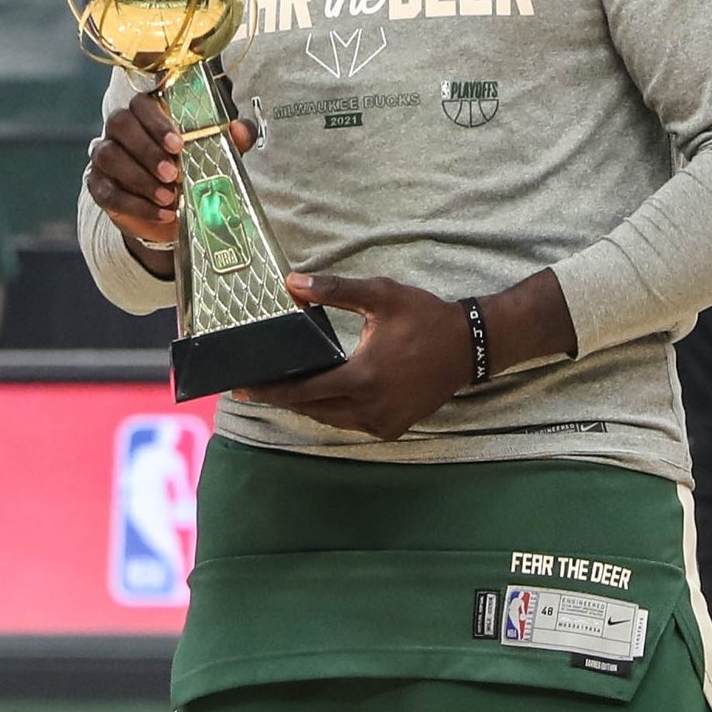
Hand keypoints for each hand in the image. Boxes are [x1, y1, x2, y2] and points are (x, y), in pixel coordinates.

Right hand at [87, 92, 254, 254]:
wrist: (171, 212)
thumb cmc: (190, 171)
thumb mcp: (213, 154)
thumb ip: (229, 139)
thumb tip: (241, 129)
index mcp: (146, 114)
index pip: (141, 103)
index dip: (157, 121)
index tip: (178, 144)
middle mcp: (120, 130)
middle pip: (120, 124)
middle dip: (147, 150)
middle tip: (174, 174)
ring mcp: (104, 156)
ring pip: (109, 156)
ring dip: (140, 178)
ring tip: (169, 197)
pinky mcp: (99, 186)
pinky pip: (108, 192)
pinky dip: (137, 205)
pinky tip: (162, 213)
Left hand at [237, 272, 473, 441]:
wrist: (468, 347)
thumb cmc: (424, 318)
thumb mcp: (380, 295)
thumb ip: (334, 289)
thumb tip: (292, 283)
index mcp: (361, 378)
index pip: (302, 391)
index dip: (270, 390)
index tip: (243, 388)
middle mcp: (369, 408)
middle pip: (311, 409)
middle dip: (282, 398)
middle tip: (254, 387)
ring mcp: (382, 423)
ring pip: (330, 420)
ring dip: (307, 406)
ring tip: (283, 389)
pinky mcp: (393, 428)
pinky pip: (351, 424)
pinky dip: (334, 412)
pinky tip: (322, 396)